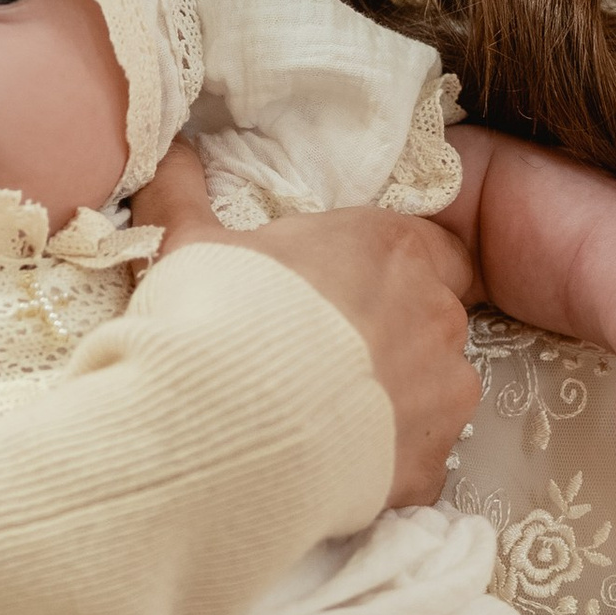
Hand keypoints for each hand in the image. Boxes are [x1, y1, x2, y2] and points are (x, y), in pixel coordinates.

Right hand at [135, 154, 478, 508]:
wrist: (225, 435)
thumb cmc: (216, 322)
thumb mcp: (188, 246)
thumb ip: (184, 194)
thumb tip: (170, 149)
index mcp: (388, 246)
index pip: (423, 246)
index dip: (380, 271)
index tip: (338, 294)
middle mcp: (435, 313)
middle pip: (427, 317)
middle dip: (387, 335)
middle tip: (318, 359)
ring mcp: (445, 392)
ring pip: (433, 389)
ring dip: (392, 399)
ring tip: (321, 419)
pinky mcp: (433, 465)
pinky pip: (417, 456)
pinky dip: (383, 461)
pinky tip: (329, 465)